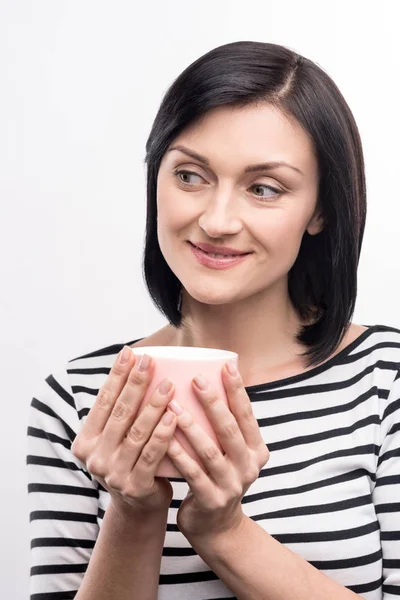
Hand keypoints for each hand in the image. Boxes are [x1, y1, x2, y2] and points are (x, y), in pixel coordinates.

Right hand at [71, 347, 176, 514]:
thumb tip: (138, 364)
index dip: (116, 375)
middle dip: (135, 382)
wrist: (140, 506)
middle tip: (150, 359)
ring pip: (136, 431)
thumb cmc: (133, 460)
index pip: (103, 401)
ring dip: (153, 405)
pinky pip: (151, 454)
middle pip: (119, 412)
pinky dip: (163, 433)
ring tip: (168, 383)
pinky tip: (174, 414)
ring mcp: (113, 473)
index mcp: (86, 440)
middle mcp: (94, 456)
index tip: (129, 352)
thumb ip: (121, 412)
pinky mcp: (134, 486)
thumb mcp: (118, 438)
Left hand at [166, 361, 269, 538]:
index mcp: (257, 450)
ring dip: (190, 425)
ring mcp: (232, 485)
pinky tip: (164, 437)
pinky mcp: (211, 500)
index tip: (227, 365)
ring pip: (210, 450)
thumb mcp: (233, 454)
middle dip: (214, 402)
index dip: (238, 390)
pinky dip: (178, 453)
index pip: (247, 414)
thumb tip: (208, 381)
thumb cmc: (218, 477)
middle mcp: (249, 467)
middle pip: (230, 429)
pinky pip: (192, 472)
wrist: (217, 527)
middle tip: (196, 380)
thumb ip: (226, 427)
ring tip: (173, 404)